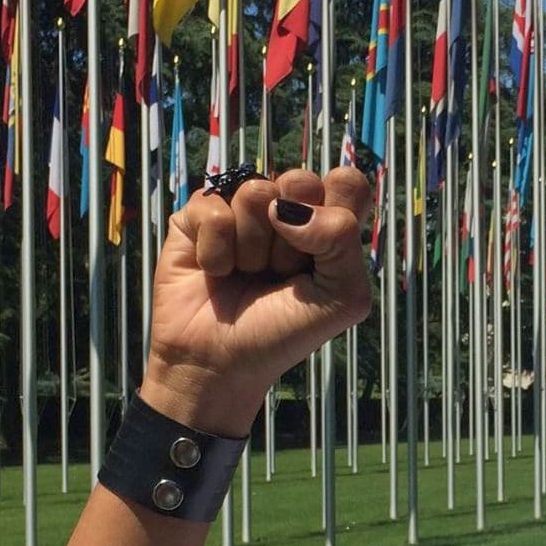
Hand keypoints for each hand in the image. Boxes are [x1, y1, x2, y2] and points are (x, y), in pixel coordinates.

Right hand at [140, 166, 373, 435]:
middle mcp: (286, 212)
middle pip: (300, 180)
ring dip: (253, 248)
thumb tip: (289, 208)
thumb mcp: (342, 298)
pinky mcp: (198, 216)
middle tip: (281, 272)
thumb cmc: (282, 334)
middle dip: (293, 237)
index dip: (337, 208)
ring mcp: (240, 210)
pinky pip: (212, 207)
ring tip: (247, 275)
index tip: (324, 250)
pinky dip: (216, 251)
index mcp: (327, 226)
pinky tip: (216, 273)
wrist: (219, 365)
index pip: (347, 182)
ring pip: (255, 192)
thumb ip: (342, 241)